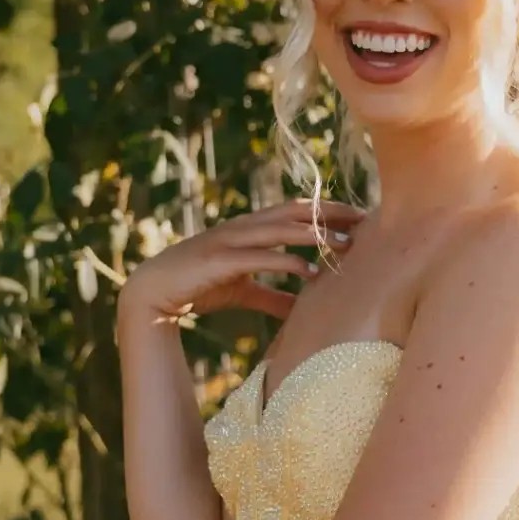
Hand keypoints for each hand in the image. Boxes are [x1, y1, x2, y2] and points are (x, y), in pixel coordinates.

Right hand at [118, 198, 364, 333]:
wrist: (154, 292)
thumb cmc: (199, 287)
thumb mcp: (243, 291)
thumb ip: (272, 296)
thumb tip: (301, 308)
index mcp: (249, 229)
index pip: (295, 211)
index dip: (326, 211)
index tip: (358, 217)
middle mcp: (243, 228)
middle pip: (294, 213)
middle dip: (329, 214)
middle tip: (364, 220)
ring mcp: (230, 241)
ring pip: (280, 230)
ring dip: (314, 235)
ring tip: (344, 243)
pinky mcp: (220, 260)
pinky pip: (260, 259)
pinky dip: (286, 263)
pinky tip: (309, 272)